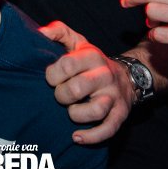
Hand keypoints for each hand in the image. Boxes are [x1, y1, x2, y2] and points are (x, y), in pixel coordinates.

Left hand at [41, 21, 132, 144]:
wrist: (127, 77)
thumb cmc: (92, 62)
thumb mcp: (77, 42)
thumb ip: (59, 31)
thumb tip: (40, 33)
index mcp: (92, 56)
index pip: (66, 65)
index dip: (52, 75)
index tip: (51, 78)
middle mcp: (105, 75)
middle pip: (77, 89)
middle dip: (61, 96)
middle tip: (60, 96)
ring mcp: (113, 96)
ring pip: (95, 110)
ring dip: (76, 114)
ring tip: (70, 111)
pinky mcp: (120, 114)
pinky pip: (108, 129)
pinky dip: (91, 136)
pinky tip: (76, 137)